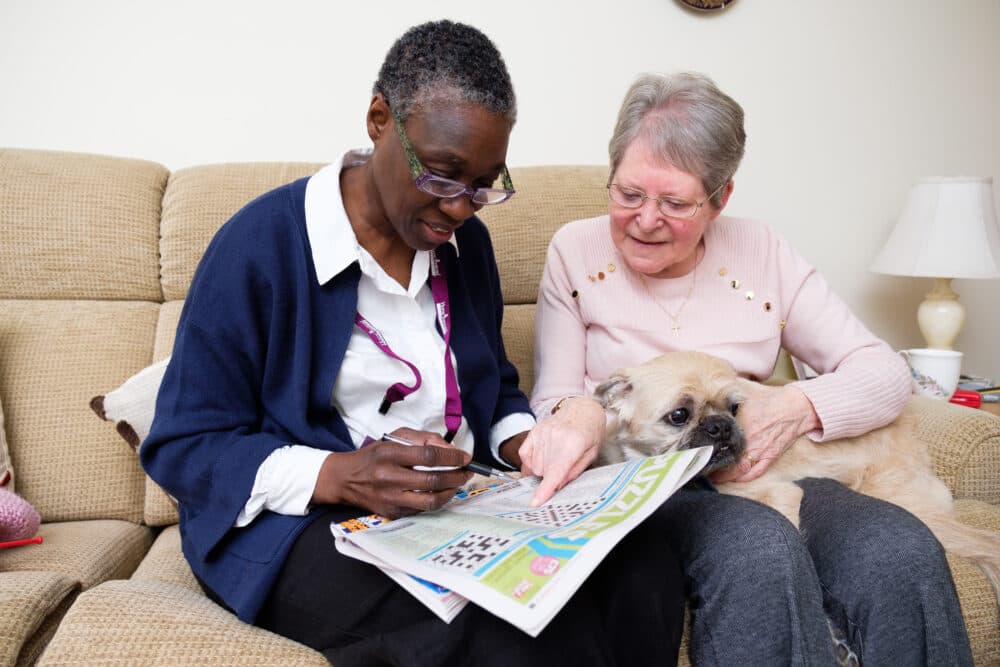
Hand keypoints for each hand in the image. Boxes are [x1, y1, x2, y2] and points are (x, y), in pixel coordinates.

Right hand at [312, 428, 471, 518]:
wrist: (345, 479)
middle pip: (433, 480)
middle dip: (457, 476)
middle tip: (467, 472)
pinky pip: (421, 510)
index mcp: (390, 454)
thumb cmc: (374, 456)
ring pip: (430, 501)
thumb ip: (424, 439)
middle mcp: (389, 477)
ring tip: (457, 484)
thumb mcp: (395, 437)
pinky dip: (436, 500)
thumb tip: (451, 450)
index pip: (429, 456)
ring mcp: (390, 498)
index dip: (452, 457)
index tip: (465, 457)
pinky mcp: (391, 513)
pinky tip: (441, 492)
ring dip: (451, 492)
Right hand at [517, 397, 605, 506]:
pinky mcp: (533, 431)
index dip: (545, 489)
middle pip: (543, 472)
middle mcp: (555, 437)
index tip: (536, 502)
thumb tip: (558, 487)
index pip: (556, 471)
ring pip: (534, 466)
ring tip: (556, 459)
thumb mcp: (592, 454)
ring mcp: (542, 433)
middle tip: (563, 469)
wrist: (582, 410)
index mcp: (574, 443)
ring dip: (543, 470)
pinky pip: (524, 455)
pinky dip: (531, 462)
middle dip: (551, 477)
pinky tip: (542, 459)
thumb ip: (575, 471)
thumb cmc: (590, 433)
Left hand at [710, 384, 818, 483]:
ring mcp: (761, 454)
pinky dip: (743, 478)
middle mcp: (750, 445)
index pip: (719, 447)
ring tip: (715, 476)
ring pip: (739, 472)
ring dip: (726, 476)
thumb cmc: (769, 404)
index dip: (707, 453)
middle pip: (727, 463)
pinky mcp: (770, 459)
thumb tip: (714, 417)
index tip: (699, 455)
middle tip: (703, 468)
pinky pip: (754, 474)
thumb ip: (729, 413)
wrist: (794, 409)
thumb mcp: (743, 404)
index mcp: (741, 430)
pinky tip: (734, 478)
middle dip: (714, 468)